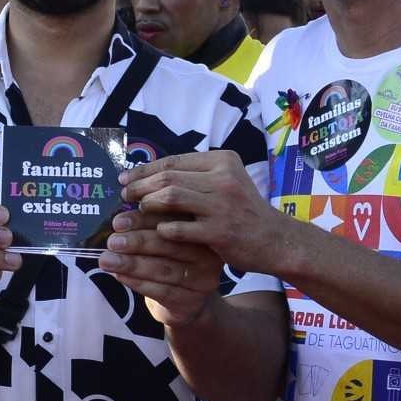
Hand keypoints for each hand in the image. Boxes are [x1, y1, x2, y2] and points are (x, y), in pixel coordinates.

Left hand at [99, 209, 223, 326]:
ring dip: (132, 264)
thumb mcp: (165, 241)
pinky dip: (138, 283)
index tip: (118, 222)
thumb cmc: (171, 263)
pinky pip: (162, 291)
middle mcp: (207, 253)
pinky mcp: (191, 301)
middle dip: (137, 242)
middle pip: (169, 245)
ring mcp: (202, 279)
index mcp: (200, 230)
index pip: (171, 220)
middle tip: (113, 242)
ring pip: (163, 269)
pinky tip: (120, 276)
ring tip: (107, 260)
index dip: (143, 220)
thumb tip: (119, 220)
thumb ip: (149, 228)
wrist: (187, 302)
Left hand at [119, 150, 278, 273]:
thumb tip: (150, 175)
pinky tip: (158, 231)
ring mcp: (222, 206)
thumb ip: (196, 177)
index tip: (125, 179)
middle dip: (140, 186)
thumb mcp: (226, 183)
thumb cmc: (243, 211)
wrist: (276, 240)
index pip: (174, 161)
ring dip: (148, 204)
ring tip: (137, 211)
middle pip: (168, 177)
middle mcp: (223, 179)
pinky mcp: (220, 232)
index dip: (145, 170)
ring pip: (171, 197)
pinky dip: (164, 229)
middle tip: (124, 196)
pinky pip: (180, 228)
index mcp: (223, 161)